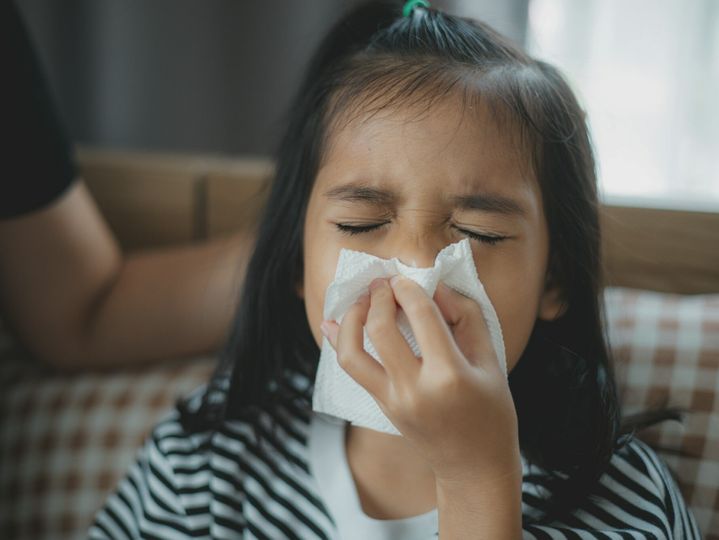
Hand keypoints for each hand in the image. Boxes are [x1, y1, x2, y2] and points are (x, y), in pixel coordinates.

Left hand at [320, 275, 521, 485]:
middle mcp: (415, 388)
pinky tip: (332, 322)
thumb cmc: (491, 410)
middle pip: (381, 329)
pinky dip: (338, 342)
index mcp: (449, 375)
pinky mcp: (381, 406)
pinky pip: (352, 370)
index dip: (408, 288)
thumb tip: (434, 286)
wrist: (473, 466)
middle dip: (378, 297)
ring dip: (351, 319)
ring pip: (352, 353)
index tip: (404, 277)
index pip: (421, 316)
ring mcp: (393, 400)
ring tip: (362, 300)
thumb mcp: (491, 360)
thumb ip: (466, 317)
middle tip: (382, 282)